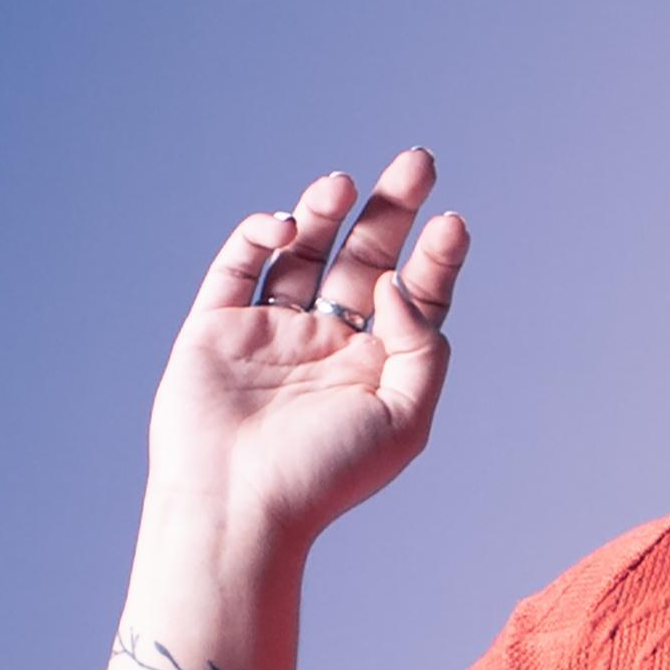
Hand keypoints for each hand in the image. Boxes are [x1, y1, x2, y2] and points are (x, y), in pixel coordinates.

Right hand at [144, 151, 471, 551]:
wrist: (238, 507)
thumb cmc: (324, 476)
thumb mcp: (405, 418)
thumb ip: (421, 345)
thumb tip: (398, 281)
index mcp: (375, 366)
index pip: (414, 294)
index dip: (436, 255)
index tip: (453, 222)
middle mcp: (327, 343)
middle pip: (365, 258)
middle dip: (392, 210)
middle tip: (419, 161)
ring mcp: (271, 331)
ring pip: (304, 252)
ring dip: (326, 212)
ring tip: (345, 183)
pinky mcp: (217, 327)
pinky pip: (239, 266)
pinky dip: (259, 236)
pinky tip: (287, 225)